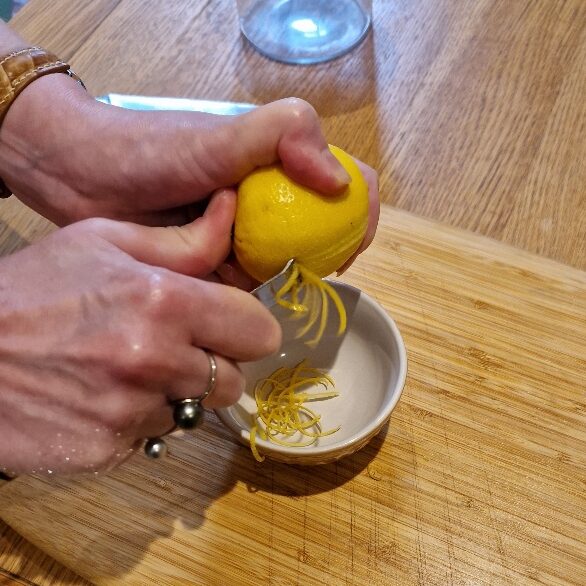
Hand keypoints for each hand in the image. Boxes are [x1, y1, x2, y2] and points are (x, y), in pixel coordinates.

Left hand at [0, 75, 378, 274]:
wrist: (80, 178)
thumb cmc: (150, 149)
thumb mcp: (220, 137)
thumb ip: (282, 136)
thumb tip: (341, 184)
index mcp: (284, 168)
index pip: (348, 188)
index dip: (360, 217)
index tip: (343, 247)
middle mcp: (272, 204)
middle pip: (321, 237)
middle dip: (311, 260)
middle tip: (273, 267)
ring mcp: (246, 238)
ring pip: (282, 270)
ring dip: (268, 279)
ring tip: (225, 272)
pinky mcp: (218, 266)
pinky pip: (244, 290)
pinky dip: (237, 296)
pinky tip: (211, 286)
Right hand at [0, 190, 280, 475]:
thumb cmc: (33, 287)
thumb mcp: (102, 241)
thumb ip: (180, 242)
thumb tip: (233, 214)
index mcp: (165, 301)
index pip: (259, 332)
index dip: (247, 328)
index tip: (227, 325)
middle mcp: (156, 361)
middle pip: (234, 380)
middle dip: (214, 363)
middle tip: (176, 346)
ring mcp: (132, 412)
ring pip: (195, 411)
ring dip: (174, 392)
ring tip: (128, 367)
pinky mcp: (108, 449)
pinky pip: (153, 436)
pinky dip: (138, 419)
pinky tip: (100, 394)